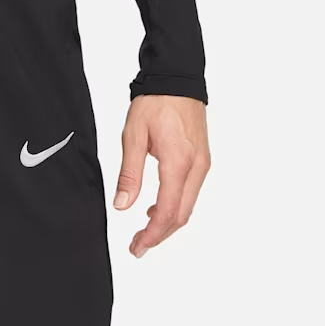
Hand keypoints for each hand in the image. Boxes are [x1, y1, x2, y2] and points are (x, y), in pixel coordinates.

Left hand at [113, 96, 209, 257]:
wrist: (177, 79)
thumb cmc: (156, 102)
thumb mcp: (133, 137)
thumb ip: (129, 174)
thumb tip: (122, 204)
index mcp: (179, 162)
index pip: (168, 211)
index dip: (152, 234)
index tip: (137, 247)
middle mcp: (196, 167)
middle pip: (181, 215)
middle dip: (159, 235)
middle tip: (137, 246)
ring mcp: (202, 164)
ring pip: (187, 207)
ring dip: (166, 223)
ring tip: (143, 232)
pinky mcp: (201, 160)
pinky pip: (190, 193)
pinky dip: (174, 207)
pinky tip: (156, 209)